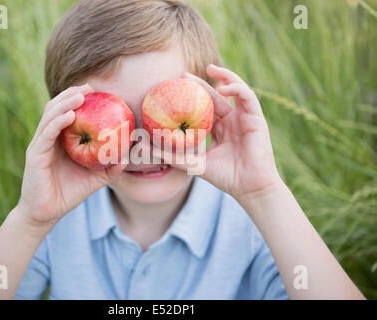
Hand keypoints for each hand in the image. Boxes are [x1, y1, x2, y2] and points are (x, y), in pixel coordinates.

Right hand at [18, 84, 125, 226]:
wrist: (47, 213)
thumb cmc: (69, 193)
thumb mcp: (95, 178)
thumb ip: (111, 167)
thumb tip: (129, 156)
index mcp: (61, 140)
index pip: (68, 112)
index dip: (79, 99)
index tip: (97, 90)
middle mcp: (49, 138)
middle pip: (57, 108)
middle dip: (72, 94)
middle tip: (90, 87)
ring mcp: (40, 144)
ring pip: (50, 116)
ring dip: (65, 103)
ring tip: (81, 95)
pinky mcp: (35, 155)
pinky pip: (46, 134)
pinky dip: (57, 122)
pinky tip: (70, 115)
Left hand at [158, 65, 281, 200]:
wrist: (248, 187)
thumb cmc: (224, 177)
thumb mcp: (193, 163)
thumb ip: (172, 155)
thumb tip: (146, 147)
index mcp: (219, 129)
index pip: (204, 107)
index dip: (191, 96)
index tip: (175, 88)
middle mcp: (232, 120)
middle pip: (216, 95)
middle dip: (201, 82)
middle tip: (183, 75)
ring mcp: (245, 118)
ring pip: (236, 90)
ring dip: (225, 76)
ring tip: (210, 68)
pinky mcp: (256, 118)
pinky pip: (248, 97)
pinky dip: (237, 89)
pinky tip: (223, 88)